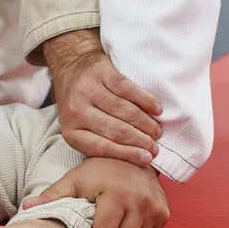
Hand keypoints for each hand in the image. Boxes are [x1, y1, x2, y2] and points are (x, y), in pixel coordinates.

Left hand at [22, 158, 169, 227]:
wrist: (133, 153)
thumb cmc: (100, 169)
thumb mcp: (75, 179)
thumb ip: (52, 195)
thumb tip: (26, 207)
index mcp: (114, 194)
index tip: (91, 225)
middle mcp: (138, 202)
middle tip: (103, 225)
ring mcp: (154, 208)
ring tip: (116, 223)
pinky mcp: (164, 213)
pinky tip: (130, 220)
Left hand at [43, 31, 162, 166]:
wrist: (71, 68)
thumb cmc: (81, 106)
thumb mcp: (82, 129)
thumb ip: (101, 143)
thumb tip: (137, 159)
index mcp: (71, 131)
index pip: (102, 147)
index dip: (128, 154)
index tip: (147, 159)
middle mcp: (76, 110)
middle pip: (117, 130)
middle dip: (141, 141)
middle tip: (156, 147)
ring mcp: (88, 89)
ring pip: (125, 111)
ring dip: (146, 123)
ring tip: (157, 131)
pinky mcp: (101, 72)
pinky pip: (128, 89)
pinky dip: (146, 100)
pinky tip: (157, 109)